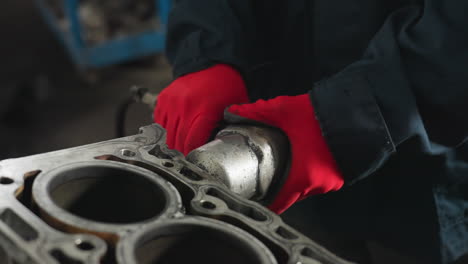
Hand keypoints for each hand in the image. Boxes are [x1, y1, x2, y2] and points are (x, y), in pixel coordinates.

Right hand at [154, 64, 248, 154]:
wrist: (215, 64)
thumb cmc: (227, 88)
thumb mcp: (235, 109)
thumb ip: (229, 128)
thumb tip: (223, 147)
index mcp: (205, 111)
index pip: (192, 142)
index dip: (192, 154)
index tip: (194, 159)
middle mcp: (186, 106)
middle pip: (177, 141)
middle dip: (182, 151)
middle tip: (187, 155)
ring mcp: (172, 102)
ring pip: (166, 134)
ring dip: (173, 141)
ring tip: (181, 144)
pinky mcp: (164, 98)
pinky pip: (159, 122)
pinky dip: (165, 129)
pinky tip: (175, 130)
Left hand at [226, 94, 343, 212]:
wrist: (353, 110)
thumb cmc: (318, 114)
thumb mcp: (282, 110)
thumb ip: (254, 112)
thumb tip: (231, 112)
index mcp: (301, 176)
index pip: (280, 202)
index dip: (267, 202)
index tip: (256, 199)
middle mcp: (318, 184)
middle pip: (292, 194)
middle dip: (279, 187)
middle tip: (266, 177)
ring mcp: (332, 181)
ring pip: (307, 187)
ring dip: (296, 180)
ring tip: (284, 167)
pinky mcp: (341, 174)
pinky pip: (320, 181)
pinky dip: (310, 175)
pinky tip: (303, 161)